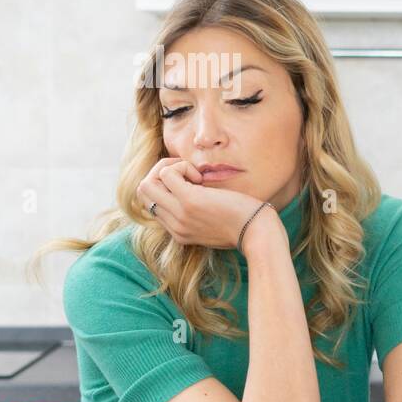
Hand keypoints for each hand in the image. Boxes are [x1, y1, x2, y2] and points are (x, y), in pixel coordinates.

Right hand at [136, 157, 271, 249]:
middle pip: (143, 192)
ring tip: (194, 175)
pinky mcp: (190, 201)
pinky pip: (167, 174)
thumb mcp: (216, 223)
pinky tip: (201, 177)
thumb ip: (200, 214)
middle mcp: (174, 226)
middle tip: (188, 174)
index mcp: (179, 232)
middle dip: (160, 174)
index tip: (191, 185)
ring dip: (168, 169)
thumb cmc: (246, 224)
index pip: (151, 204)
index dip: (166, 188)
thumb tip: (194, 187)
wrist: (259, 234)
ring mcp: (180, 214)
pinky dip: (182, 167)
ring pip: (146, 183)